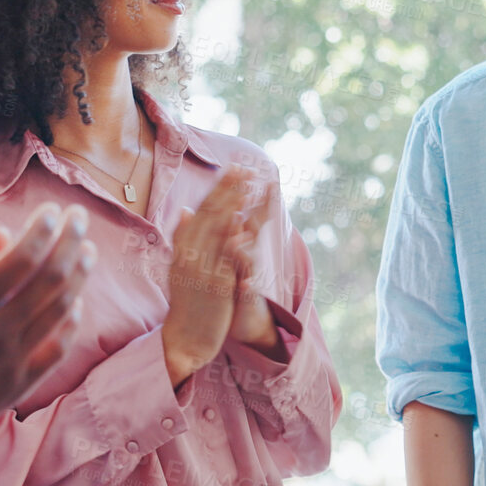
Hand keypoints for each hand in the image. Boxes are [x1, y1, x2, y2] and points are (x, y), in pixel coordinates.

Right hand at [0, 202, 94, 485]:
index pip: (22, 260)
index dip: (42, 231)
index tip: (51, 210)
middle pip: (51, 279)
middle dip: (69, 242)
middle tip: (79, 217)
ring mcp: (13, 363)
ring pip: (60, 312)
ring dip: (78, 278)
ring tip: (87, 252)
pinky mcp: (18, 387)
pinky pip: (56, 351)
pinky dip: (71, 325)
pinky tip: (75, 306)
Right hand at [160, 167, 254, 383]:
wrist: (185, 337)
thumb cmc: (187, 301)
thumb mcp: (180, 266)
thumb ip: (184, 237)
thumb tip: (187, 210)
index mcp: (183, 247)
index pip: (203, 210)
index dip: (219, 188)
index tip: (233, 168)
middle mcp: (190, 255)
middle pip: (212, 216)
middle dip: (229, 190)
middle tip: (245, 167)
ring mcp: (202, 271)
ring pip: (218, 233)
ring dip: (234, 208)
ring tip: (248, 186)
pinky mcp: (215, 288)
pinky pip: (224, 262)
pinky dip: (232, 244)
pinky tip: (243, 228)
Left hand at [225, 174, 282, 351]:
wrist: (238, 317)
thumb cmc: (228, 280)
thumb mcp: (221, 250)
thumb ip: (219, 226)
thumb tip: (216, 201)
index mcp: (236, 242)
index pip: (240, 212)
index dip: (242, 192)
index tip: (248, 169)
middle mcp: (246, 255)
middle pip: (254, 228)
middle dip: (260, 208)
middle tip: (268, 186)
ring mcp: (248, 276)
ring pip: (249, 258)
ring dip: (245, 247)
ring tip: (241, 234)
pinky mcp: (247, 298)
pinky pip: (248, 292)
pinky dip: (246, 287)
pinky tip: (244, 284)